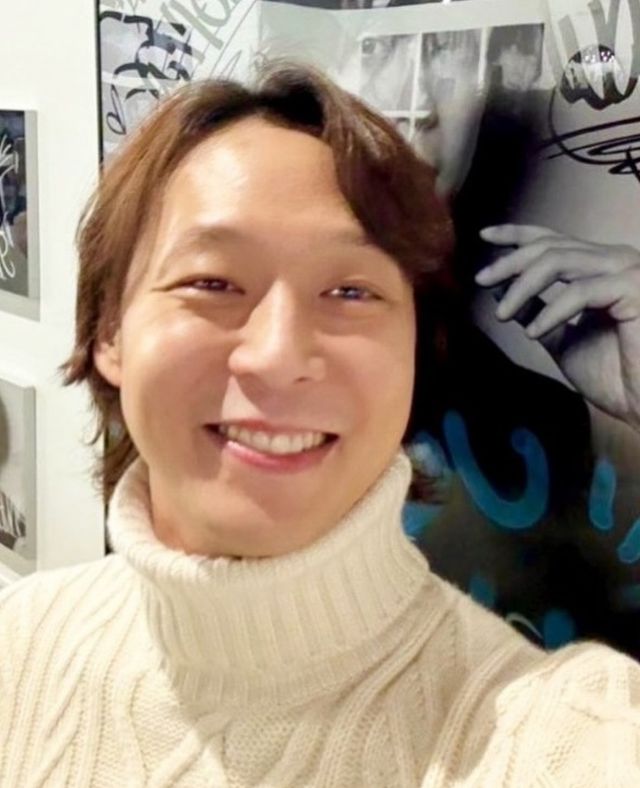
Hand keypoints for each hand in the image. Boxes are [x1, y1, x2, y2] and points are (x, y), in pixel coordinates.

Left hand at [476, 224, 639, 431]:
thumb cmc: (612, 375)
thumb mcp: (559, 336)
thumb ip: (534, 310)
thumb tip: (500, 290)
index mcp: (600, 267)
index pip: (554, 239)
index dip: (517, 235)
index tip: (485, 237)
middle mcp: (616, 261)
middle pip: (551, 246)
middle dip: (510, 262)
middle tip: (480, 280)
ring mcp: (627, 271)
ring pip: (560, 260)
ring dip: (523, 287)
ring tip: (502, 314)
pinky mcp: (634, 288)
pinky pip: (579, 291)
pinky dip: (550, 312)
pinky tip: (532, 333)